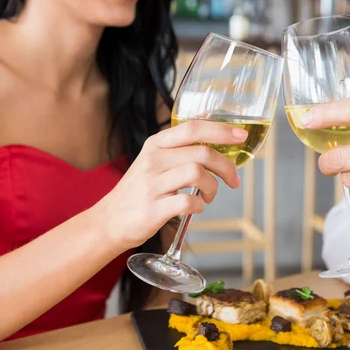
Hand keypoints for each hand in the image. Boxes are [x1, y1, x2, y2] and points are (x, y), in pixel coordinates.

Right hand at [90, 120, 245, 249]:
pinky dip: (199, 206)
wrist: (109, 221)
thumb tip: (215, 135)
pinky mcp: (153, 208)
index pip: (193, 128)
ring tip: (209, 195)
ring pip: (197, 173)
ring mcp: (152, 184)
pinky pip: (188, 201)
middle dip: (226, 167)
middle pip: (202, 152)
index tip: (241, 135)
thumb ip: (179, 149)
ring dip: (213, 187)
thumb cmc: (140, 191)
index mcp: (156, 144)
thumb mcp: (154, 161)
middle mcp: (153, 160)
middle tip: (233, 180)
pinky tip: (196, 207)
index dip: (221, 130)